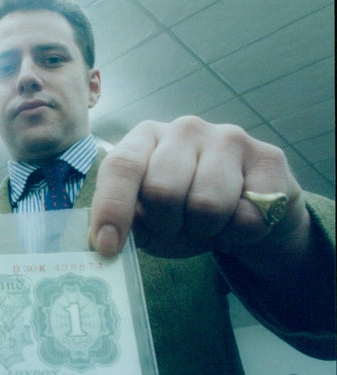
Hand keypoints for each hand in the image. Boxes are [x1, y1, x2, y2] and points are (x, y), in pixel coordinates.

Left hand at [88, 116, 308, 259]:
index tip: (107, 245)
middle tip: (174, 228)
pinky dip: (237, 235)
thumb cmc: (184, 212)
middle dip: (166, 225)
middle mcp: (184, 129)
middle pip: (163, 190)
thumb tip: (106, 242)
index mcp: (145, 138)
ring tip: (207, 223)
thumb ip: (129, 222)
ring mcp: (228, 138)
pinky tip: (236, 220)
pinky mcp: (268, 158)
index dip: (112, 208)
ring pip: (207, 205)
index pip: (121, 166)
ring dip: (204, 231)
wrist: (248, 210)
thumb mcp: (148, 219)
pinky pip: (247, 217)